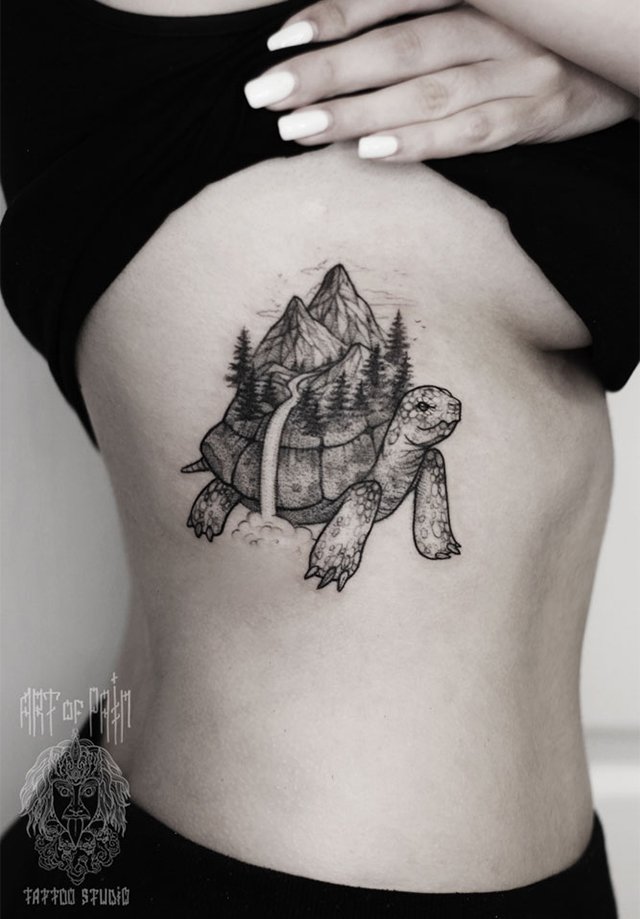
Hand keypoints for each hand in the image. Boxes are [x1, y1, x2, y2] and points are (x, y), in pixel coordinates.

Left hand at [244, 0, 636, 160]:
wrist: (623, 58)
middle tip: (265, 94)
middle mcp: (501, 24)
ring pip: (428, 93)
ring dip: (358, 114)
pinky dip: (420, 143)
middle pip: (401, 47)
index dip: (338, 13)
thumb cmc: (536, 33)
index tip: (280, 39)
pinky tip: (371, 153)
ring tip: (298, 129)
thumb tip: (351, 37)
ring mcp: (521, 71)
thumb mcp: (489, 5)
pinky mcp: (536, 116)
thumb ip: (427, 13)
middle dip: (328, 71)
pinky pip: (471, 134)